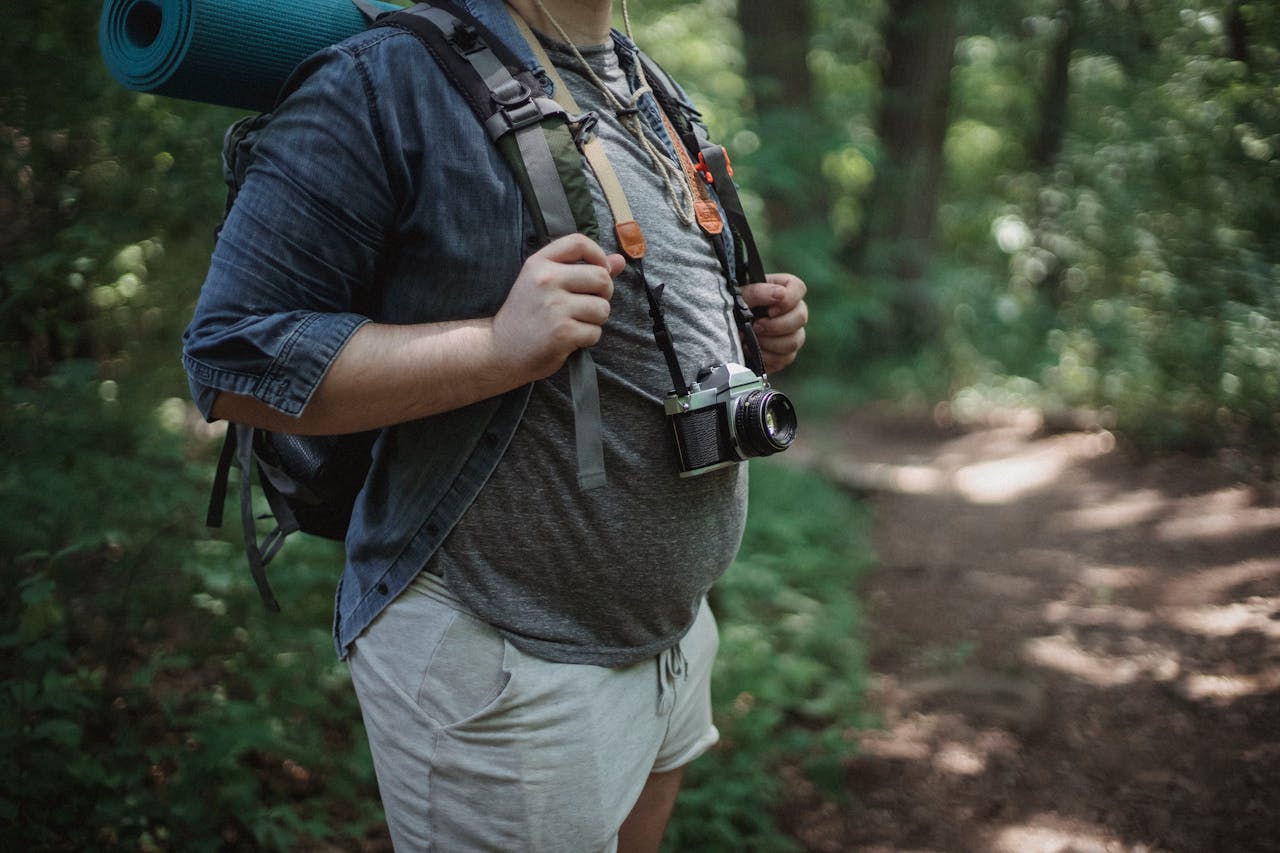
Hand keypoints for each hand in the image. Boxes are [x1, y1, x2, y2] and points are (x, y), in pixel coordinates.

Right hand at [493, 234, 624, 381]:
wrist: (499, 350)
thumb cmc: (525, 316)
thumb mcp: (544, 284)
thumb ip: (581, 269)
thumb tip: (619, 261)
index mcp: (540, 263)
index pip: (579, 242)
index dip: (598, 255)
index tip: (600, 270)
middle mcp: (546, 280)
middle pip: (601, 278)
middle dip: (604, 294)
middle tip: (588, 304)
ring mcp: (554, 307)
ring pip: (603, 308)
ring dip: (596, 319)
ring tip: (576, 322)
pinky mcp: (562, 332)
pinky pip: (595, 332)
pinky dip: (587, 338)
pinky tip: (569, 338)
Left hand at [741, 273, 807, 373]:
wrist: (721, 332)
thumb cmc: (732, 308)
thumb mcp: (739, 296)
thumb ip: (758, 292)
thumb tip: (780, 294)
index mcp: (783, 290)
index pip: (798, 288)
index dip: (788, 300)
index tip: (770, 310)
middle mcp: (793, 312)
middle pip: (801, 317)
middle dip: (776, 325)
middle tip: (756, 327)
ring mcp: (792, 335)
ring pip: (795, 341)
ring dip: (770, 342)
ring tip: (752, 339)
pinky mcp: (785, 355)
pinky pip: (784, 359)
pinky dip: (765, 357)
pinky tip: (751, 350)